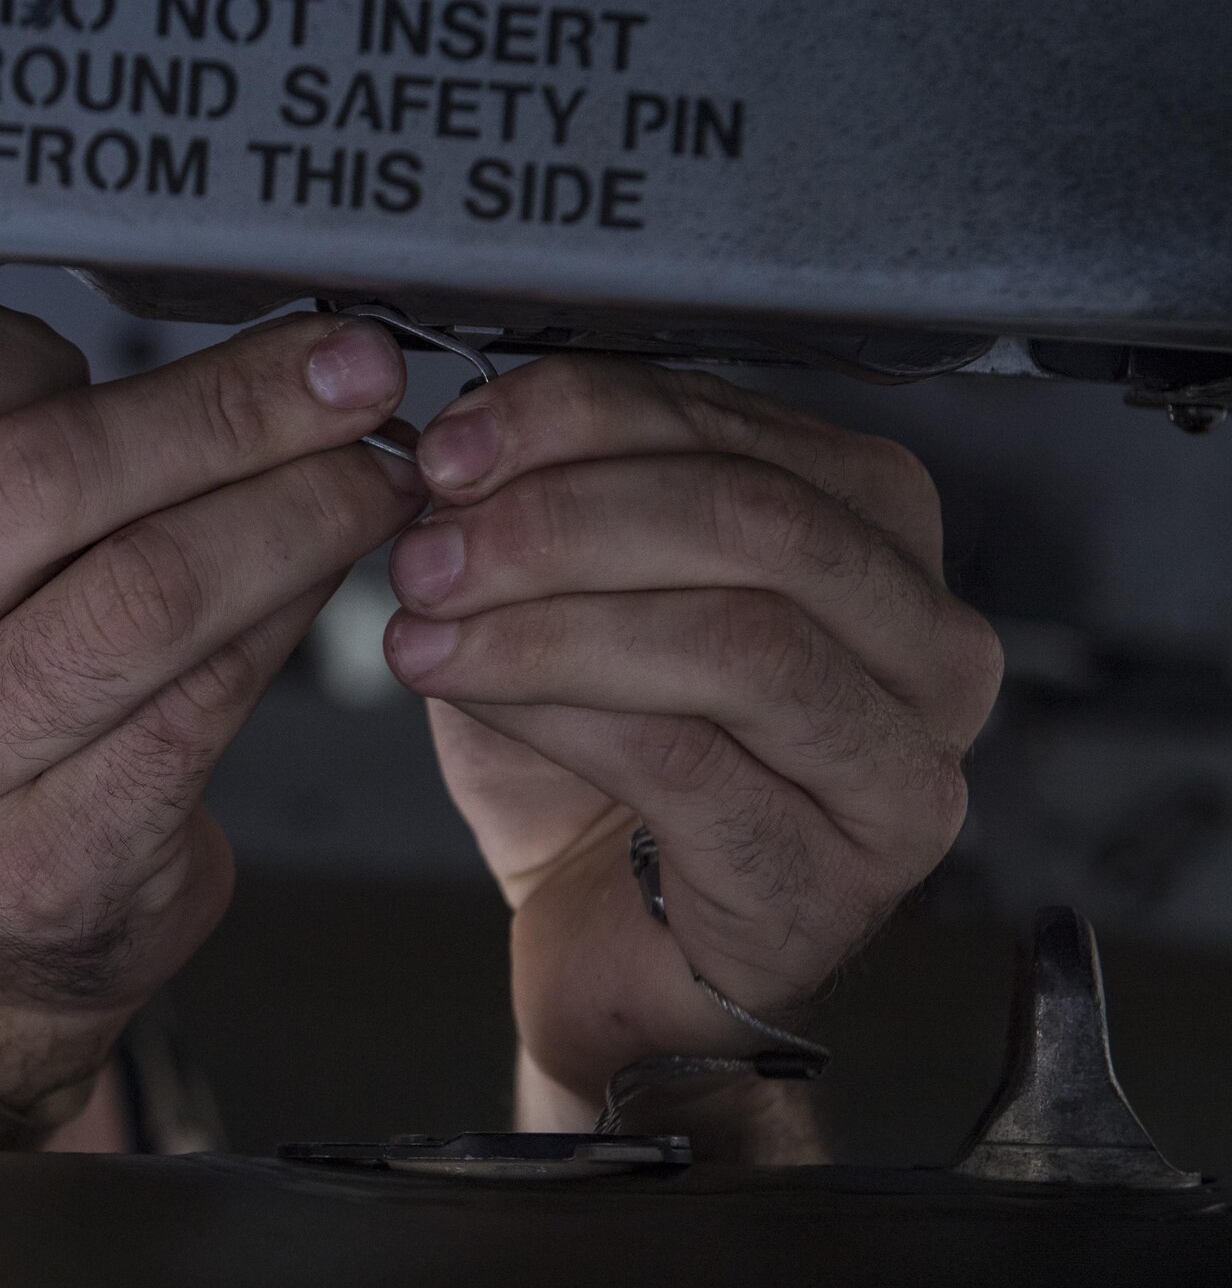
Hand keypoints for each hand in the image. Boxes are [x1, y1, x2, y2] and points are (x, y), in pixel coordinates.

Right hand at [0, 293, 421, 1103]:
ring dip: (295, 512)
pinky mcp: (39, 861)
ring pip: (145, 590)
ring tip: (376, 472)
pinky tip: (332, 573)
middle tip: (354, 374)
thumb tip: (226, 343)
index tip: (161, 345)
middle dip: (237, 410)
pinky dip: (287, 616)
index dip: (58, 341)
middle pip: (49, 475)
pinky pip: (200, 699)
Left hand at [384, 357, 1001, 1118]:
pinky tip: (472, 692)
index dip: (577, 418)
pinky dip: (558, 714)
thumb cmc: (602, 760)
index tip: (451, 447)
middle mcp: (926, 642)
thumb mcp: (572, 592)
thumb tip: (463, 446)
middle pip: (755, 524)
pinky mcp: (832, 876)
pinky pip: (688, 763)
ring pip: (736, 642)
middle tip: (428, 549)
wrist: (607, 936)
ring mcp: (899, 769)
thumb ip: (554, 500)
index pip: (735, 425)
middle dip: (561, 522)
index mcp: (876, 529)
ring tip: (428, 628)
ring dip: (548, 624)